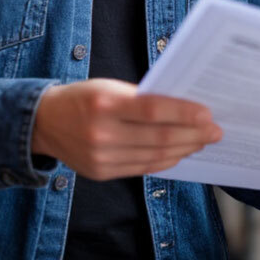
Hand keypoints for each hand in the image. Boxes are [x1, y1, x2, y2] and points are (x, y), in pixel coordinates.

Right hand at [31, 79, 221, 179]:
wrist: (44, 122)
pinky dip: (165, 161)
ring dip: (184, 149)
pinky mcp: (101, 173)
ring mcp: (101, 157)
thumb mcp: (109, 87)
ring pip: (154, 157)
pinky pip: (142, 168)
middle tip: (215, 131)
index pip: (154, 110)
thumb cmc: (84, 98)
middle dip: (193, 135)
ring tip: (201, 141)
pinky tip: (179, 153)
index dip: (185, 113)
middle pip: (159, 138)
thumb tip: (184, 108)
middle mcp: (102, 133)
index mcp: (104, 104)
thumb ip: (142, 98)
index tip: (208, 114)